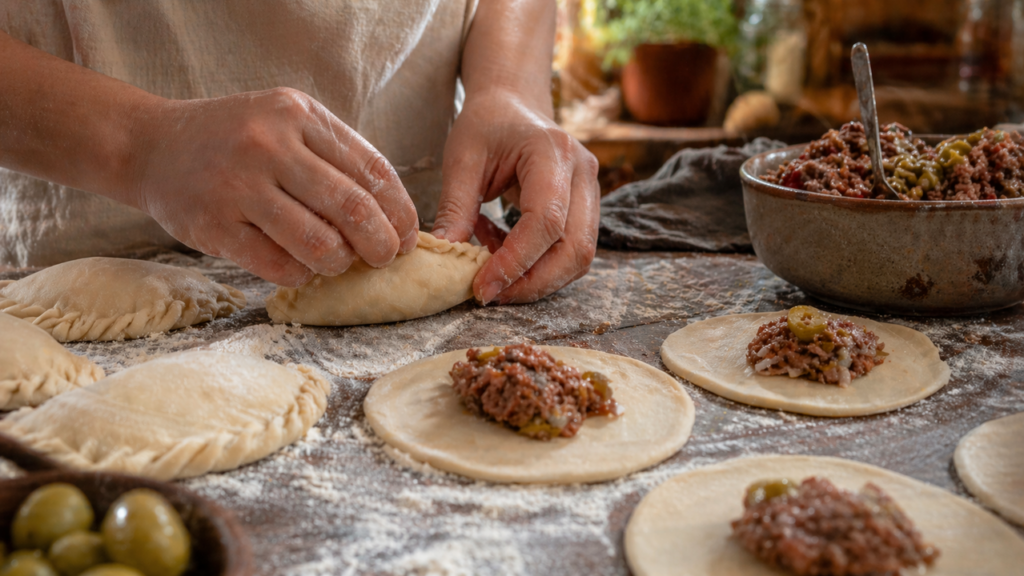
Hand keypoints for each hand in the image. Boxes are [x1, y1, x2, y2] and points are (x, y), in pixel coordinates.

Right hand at [127, 88, 418, 285]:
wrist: (151, 145)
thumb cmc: (236, 140)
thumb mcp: (287, 125)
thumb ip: (335, 159)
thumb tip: (394, 218)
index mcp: (298, 114)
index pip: (372, 170)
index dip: (401, 212)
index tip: (408, 237)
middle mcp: (269, 144)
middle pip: (353, 208)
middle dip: (381, 244)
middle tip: (384, 259)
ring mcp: (238, 185)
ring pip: (319, 243)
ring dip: (340, 263)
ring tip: (338, 263)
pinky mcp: (213, 225)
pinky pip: (279, 266)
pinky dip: (302, 274)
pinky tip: (301, 268)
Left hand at [432, 89, 599, 303]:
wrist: (513, 103)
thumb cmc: (486, 125)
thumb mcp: (462, 159)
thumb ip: (455, 208)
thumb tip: (443, 258)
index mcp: (552, 152)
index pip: (546, 221)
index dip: (516, 262)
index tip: (483, 286)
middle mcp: (584, 172)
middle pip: (575, 248)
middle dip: (533, 283)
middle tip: (490, 295)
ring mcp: (592, 191)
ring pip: (580, 256)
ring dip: (538, 280)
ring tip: (494, 275)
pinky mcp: (588, 208)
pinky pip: (573, 251)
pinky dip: (540, 265)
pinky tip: (504, 252)